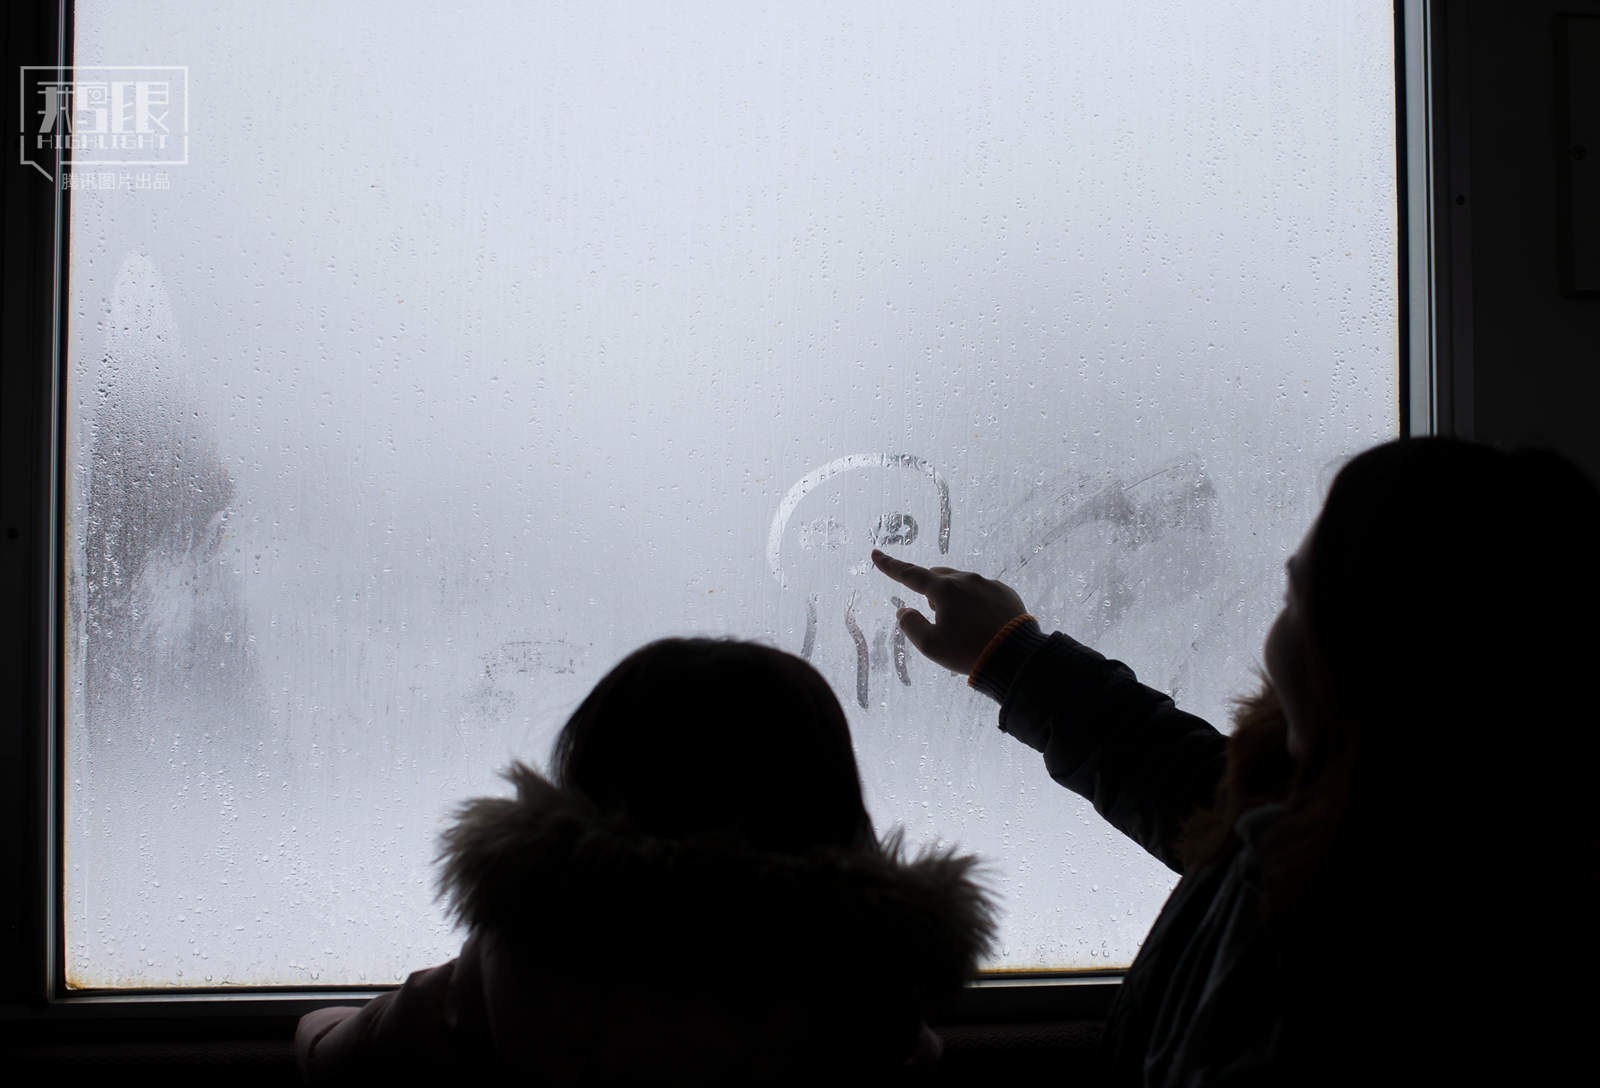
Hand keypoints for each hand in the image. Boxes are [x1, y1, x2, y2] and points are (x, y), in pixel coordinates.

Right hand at [870, 549, 1028, 675]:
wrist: (1014, 657)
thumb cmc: (967, 651)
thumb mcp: (930, 646)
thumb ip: (910, 625)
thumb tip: (904, 611)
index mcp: (945, 590)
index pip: (910, 574)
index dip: (890, 566)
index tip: (876, 554)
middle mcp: (966, 580)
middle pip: (938, 576)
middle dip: (930, 589)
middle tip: (934, 613)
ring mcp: (988, 584)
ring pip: (962, 583)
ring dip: (954, 597)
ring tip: (961, 624)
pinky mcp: (1005, 593)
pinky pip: (982, 591)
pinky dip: (974, 601)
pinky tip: (980, 622)